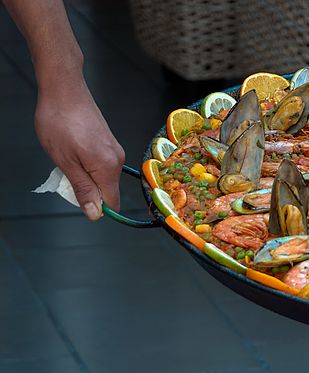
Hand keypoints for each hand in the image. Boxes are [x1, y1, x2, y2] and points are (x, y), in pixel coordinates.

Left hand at [34, 78, 124, 219]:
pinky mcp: (109, 142)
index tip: (75, 195)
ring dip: (85, 175)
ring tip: (66, 157)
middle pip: (107, 189)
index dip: (95, 206)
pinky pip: (101, 164)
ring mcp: (114, 149)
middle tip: (65, 172)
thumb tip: (95, 213)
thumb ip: (82, 189)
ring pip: (103, 176)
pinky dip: (87, 164)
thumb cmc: (59, 123)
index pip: (111, 201)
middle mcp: (117, 159)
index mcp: (108, 168)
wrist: (64, 90)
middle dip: (87, 189)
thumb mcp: (65, 161)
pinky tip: (72, 150)